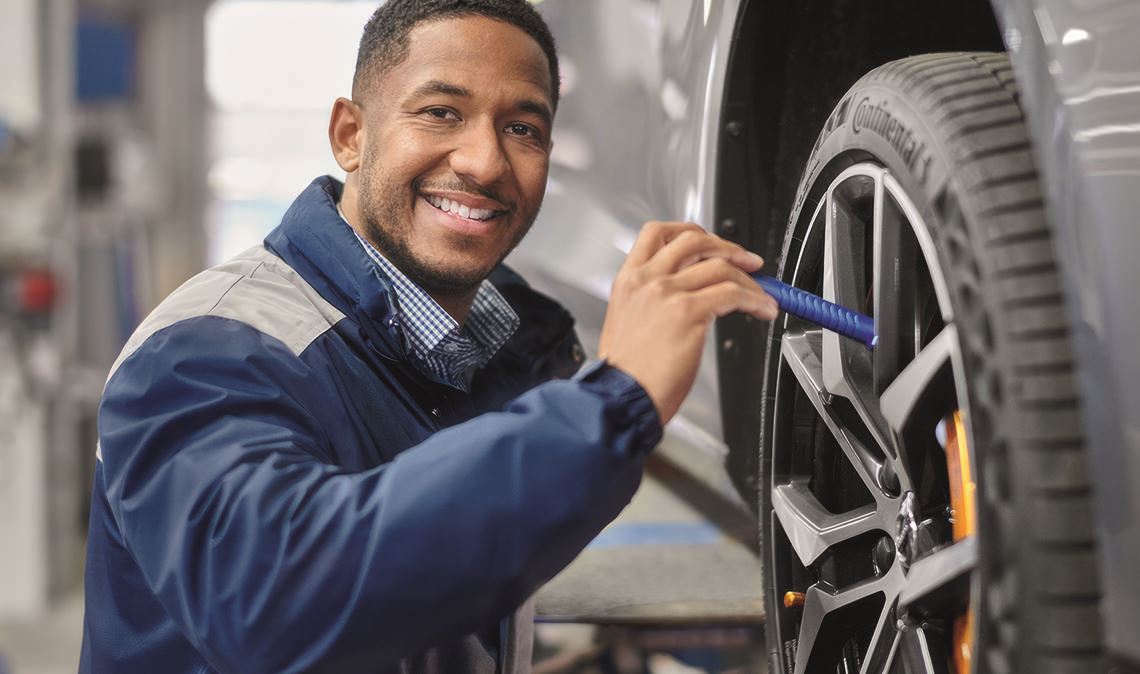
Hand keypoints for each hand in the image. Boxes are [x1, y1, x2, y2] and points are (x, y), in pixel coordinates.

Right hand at [597, 222, 777, 423]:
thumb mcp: (629, 323)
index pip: (657, 233)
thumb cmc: (627, 374)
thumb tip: (693, 294)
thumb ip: (654, 302)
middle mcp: (646, 280)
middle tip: (747, 261)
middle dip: (727, 246)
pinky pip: (732, 293)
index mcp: (628, 280)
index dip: (691, 232)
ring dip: (750, 279)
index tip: (712, 242)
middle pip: (693, 240)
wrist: (620, 398)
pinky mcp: (687, 312)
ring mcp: (666, 293)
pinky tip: (762, 309)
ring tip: (763, 295)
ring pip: (720, 266)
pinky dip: (755, 299)